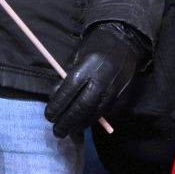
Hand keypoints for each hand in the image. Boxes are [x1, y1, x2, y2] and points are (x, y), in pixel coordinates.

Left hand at [45, 22, 149, 137]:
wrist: (125, 42)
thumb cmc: (95, 47)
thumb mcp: (76, 56)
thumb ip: (66, 78)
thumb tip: (55, 100)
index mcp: (87, 68)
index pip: (68, 93)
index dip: (57, 107)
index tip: (49, 116)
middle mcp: (102, 82)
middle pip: (81, 109)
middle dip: (67, 123)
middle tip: (57, 131)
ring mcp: (114, 92)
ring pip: (94, 115)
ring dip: (80, 125)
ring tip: (69, 129)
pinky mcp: (123, 99)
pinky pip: (105, 114)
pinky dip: (93, 119)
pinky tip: (85, 120)